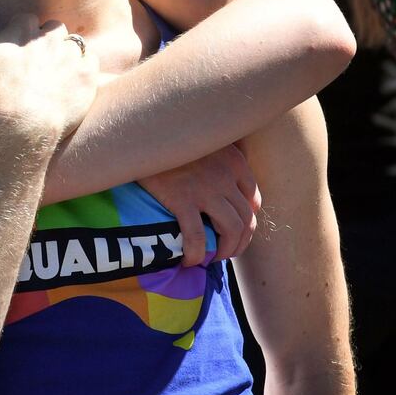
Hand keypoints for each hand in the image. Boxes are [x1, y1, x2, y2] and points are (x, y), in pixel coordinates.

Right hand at [0, 15, 98, 140]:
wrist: (21, 126)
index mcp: (23, 29)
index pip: (24, 20)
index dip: (19, 36)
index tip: (16, 54)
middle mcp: (50, 37)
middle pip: (51, 29)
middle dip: (45, 40)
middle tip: (36, 63)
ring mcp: (71, 55)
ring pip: (73, 42)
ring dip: (65, 52)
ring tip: (55, 72)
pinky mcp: (87, 75)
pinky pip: (90, 60)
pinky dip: (83, 66)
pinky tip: (72, 80)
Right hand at [138, 145, 260, 266]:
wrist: (142, 134)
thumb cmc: (169, 138)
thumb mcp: (202, 141)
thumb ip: (218, 155)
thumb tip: (223, 178)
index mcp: (233, 161)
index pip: (253, 199)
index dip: (246, 221)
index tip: (233, 231)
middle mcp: (226, 175)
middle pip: (246, 219)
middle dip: (239, 242)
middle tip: (225, 252)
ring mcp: (206, 189)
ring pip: (231, 229)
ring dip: (226, 250)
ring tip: (212, 259)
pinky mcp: (182, 200)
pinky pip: (197, 236)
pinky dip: (196, 253)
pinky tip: (188, 260)